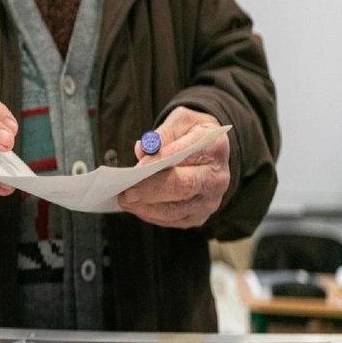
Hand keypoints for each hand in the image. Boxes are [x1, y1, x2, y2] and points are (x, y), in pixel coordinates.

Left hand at [117, 107, 229, 228]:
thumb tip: (143, 151)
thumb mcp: (179, 122)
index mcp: (214, 148)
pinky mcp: (199, 216)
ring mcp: (210, 200)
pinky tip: (136, 207)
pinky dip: (151, 215)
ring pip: (175, 210)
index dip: (158, 163)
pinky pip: (172, 220)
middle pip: (182, 188)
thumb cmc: (191, 134)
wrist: (211, 152)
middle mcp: (216, 178)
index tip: (137, 169)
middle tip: (126, 192)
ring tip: (124, 201)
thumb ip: (162, 135)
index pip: (184, 156)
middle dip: (150, 191)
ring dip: (146, 208)